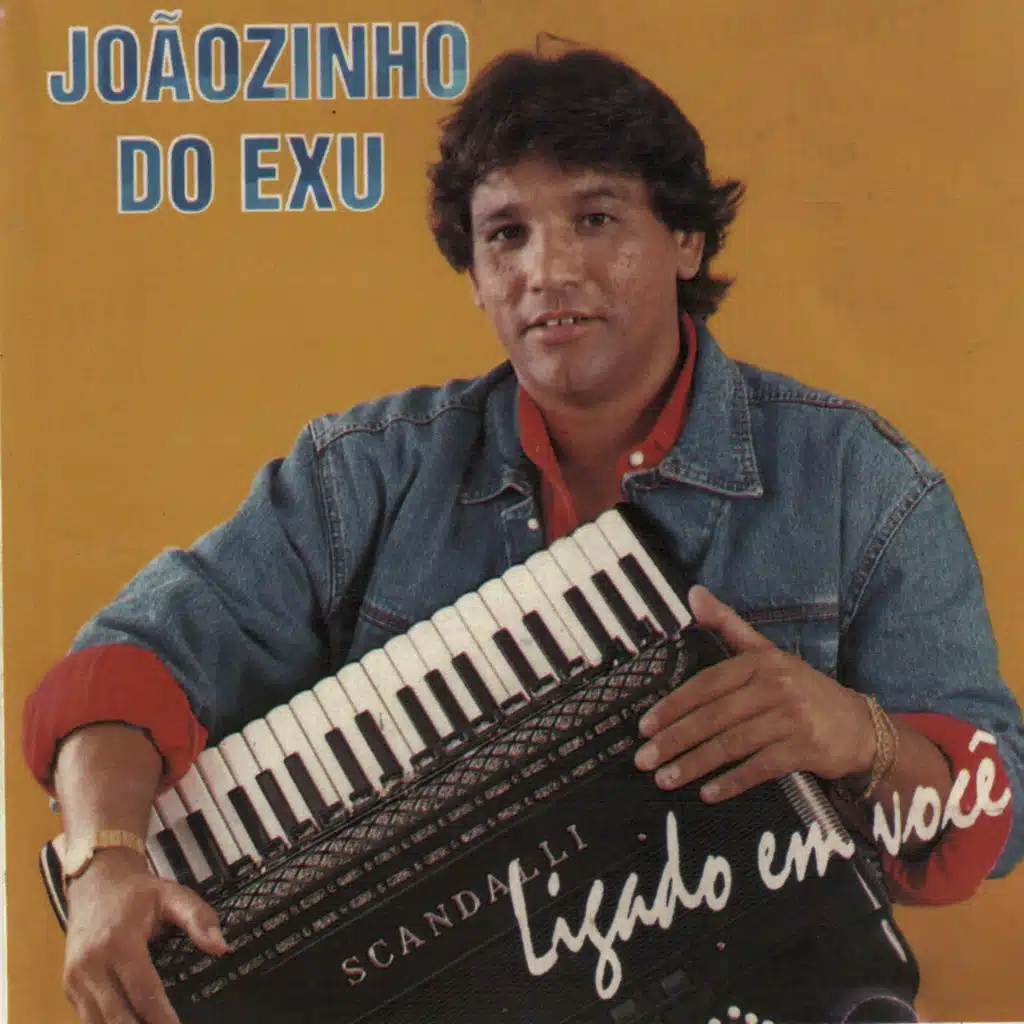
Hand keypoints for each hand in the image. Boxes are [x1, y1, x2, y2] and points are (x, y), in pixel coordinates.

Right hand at [63, 847, 228, 1022]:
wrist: (96, 881)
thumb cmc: (136, 892)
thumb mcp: (172, 895)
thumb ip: (198, 918)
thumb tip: (221, 947)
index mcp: (118, 942)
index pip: (142, 991)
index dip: (161, 1016)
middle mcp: (91, 964)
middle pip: (117, 1016)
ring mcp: (75, 978)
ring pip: (97, 1023)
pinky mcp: (69, 987)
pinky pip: (87, 1018)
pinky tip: (131, 1023)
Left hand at [634, 585, 875, 801]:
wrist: (858, 726)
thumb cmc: (803, 690)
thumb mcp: (768, 653)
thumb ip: (729, 625)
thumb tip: (694, 593)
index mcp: (761, 662)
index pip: (707, 684)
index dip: (673, 705)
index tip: (645, 726)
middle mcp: (776, 686)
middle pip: (714, 716)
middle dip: (675, 740)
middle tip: (645, 759)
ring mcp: (792, 718)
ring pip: (732, 744)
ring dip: (695, 764)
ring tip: (666, 778)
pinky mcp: (805, 748)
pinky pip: (759, 768)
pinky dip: (732, 782)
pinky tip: (708, 793)